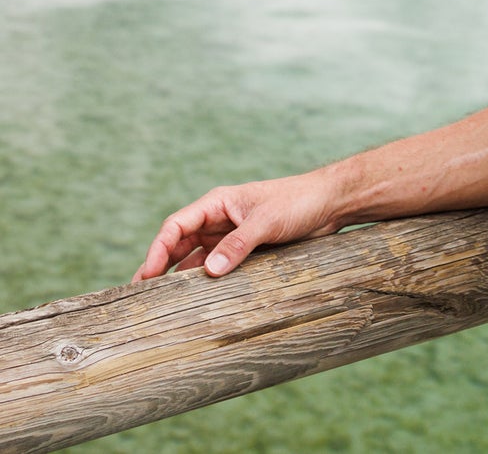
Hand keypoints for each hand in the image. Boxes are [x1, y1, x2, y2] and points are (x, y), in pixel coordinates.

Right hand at [132, 168, 344, 281]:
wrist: (330, 204)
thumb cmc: (298, 201)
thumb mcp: (268, 221)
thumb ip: (239, 244)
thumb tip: (209, 271)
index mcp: (218, 203)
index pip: (176, 225)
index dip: (158, 250)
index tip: (148, 276)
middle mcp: (218, 220)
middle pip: (179, 245)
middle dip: (158, 268)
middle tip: (139, 298)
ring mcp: (229, 237)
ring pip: (194, 260)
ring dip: (179, 278)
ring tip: (160, 305)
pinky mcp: (243, 251)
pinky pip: (215, 267)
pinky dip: (203, 282)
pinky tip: (193, 300)